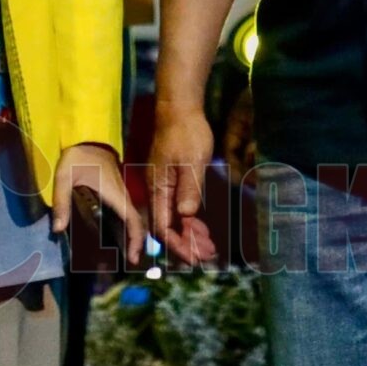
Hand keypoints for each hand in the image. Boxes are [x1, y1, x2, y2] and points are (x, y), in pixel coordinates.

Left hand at [53, 141, 145, 266]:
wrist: (86, 137)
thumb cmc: (77, 156)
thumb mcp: (64, 176)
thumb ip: (61, 201)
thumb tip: (58, 230)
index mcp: (115, 194)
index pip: (133, 220)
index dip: (136, 240)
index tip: (133, 258)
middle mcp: (122, 195)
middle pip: (136, 223)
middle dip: (135, 244)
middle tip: (128, 263)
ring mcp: (121, 194)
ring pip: (132, 219)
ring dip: (131, 237)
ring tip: (122, 256)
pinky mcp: (117, 192)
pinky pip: (125, 213)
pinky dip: (126, 228)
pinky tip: (115, 238)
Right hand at [148, 108, 218, 265]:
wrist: (179, 107)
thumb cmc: (186, 131)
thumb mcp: (192, 160)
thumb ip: (189, 189)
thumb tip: (187, 215)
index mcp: (158, 188)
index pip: (163, 227)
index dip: (178, 246)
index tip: (196, 258)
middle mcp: (157, 190)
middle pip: (166, 228)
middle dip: (186, 246)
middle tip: (208, 256)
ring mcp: (163, 186)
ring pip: (172, 220)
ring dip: (189, 236)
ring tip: (209, 247)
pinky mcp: (171, 181)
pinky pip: (177, 208)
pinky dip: (189, 221)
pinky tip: (200, 226)